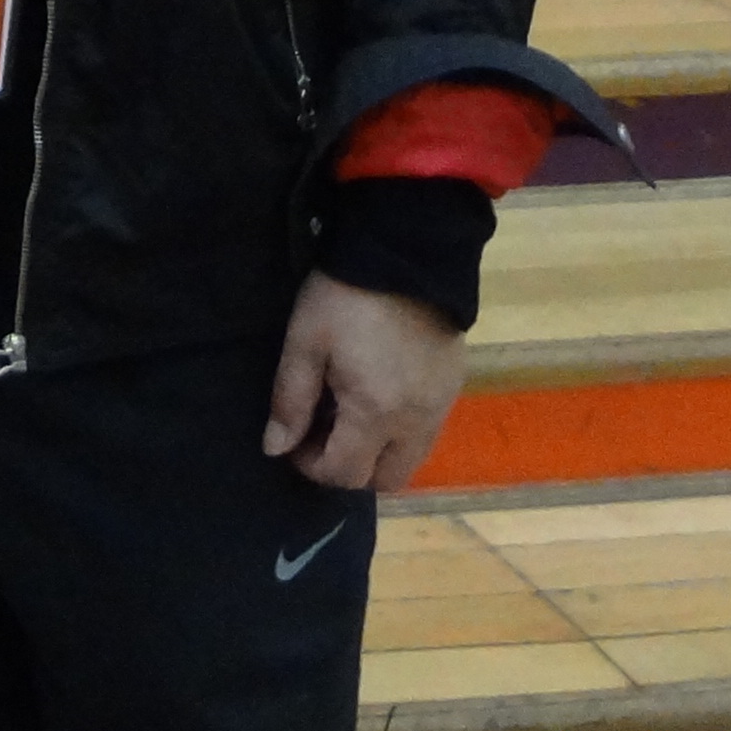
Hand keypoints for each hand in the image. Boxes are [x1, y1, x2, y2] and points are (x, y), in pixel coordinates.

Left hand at [262, 269, 467, 492]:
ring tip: (350, 414)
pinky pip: (427, 432)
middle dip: (350, 469)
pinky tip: (379, 395)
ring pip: (411, 460)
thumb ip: (290, 401)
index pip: (345, 474)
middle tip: (324, 433)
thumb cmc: (345, 296)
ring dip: (378, 453)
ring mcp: (441, 406)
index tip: (295, 440)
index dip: (313, 467)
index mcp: (375, 413)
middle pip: (385, 479)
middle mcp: (415, 422)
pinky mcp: (454, 386)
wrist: (407, 251)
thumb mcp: (305, 342)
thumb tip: (275, 448)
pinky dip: (401, 432)